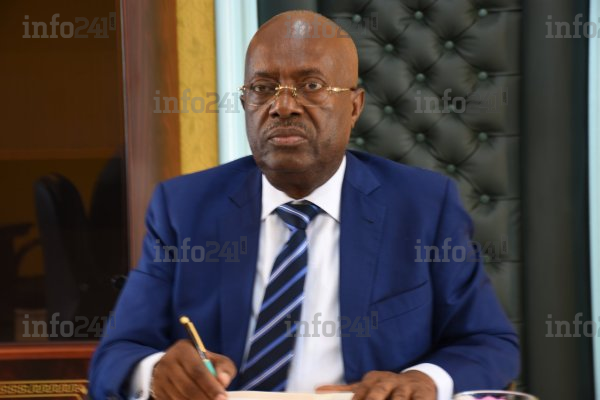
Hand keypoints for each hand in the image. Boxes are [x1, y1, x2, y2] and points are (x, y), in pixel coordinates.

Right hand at [151, 339, 236, 399]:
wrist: (175, 364)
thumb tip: (223, 381)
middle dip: (205, 398)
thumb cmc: (200, 362)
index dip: (211, 386)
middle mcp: (168, 362)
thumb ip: (223, 367)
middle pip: (187, 387)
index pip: (197, 371)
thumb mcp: (214, 359)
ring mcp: (160, 378)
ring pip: (179, 397)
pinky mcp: (157, 391)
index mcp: (183, 350)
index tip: (222, 397)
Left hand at [316, 370, 435, 399]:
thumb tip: (318, 390)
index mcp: (372, 379)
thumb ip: (344, 390)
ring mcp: (406, 388)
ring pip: (400, 398)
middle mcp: (388, 381)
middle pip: (378, 392)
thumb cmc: (387, 387)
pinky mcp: (422, 394)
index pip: (360, 391)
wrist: (419, 380)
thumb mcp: (366, 385)